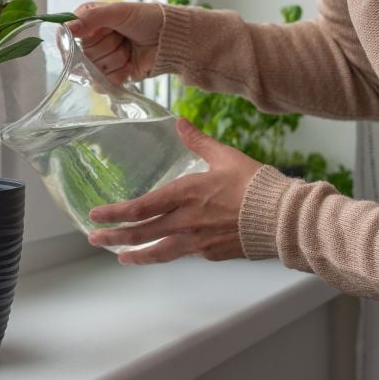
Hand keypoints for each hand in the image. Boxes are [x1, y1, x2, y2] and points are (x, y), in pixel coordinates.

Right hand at [66, 1, 162, 84]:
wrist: (169, 39)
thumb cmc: (146, 18)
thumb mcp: (118, 11)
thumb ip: (91, 18)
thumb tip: (66, 28)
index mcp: (87, 21)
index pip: (67, 36)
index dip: (79, 39)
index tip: (97, 34)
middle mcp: (90, 41)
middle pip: (83, 55)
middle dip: (108, 47)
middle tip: (123, 37)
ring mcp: (100, 60)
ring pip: (94, 70)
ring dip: (117, 59)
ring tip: (129, 48)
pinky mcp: (110, 76)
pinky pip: (102, 84)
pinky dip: (120, 75)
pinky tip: (130, 65)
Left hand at [87, 118, 262, 264]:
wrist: (284, 218)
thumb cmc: (257, 185)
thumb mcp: (225, 156)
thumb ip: (198, 141)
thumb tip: (180, 122)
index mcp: (186, 194)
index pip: (141, 207)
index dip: (115, 213)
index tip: (95, 215)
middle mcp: (186, 221)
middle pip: (142, 233)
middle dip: (115, 237)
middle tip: (94, 238)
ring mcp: (198, 241)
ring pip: (159, 252)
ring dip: (136, 255)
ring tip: (121, 257)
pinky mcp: (212, 253)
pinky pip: (184, 254)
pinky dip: (169, 254)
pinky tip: (162, 252)